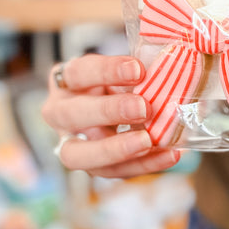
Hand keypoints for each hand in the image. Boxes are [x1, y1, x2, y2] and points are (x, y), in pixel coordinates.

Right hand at [42, 54, 179, 177]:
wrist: (118, 107)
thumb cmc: (121, 82)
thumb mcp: (125, 69)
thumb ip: (138, 68)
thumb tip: (164, 57)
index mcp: (66, 80)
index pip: (77, 73)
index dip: (106, 71)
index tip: (138, 69)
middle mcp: (59, 112)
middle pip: (70, 114)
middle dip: (107, 111)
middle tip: (143, 108)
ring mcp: (71, 143)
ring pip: (77, 154)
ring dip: (115, 149)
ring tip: (148, 141)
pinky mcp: (93, 167)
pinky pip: (112, 171)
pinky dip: (142, 165)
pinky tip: (168, 154)